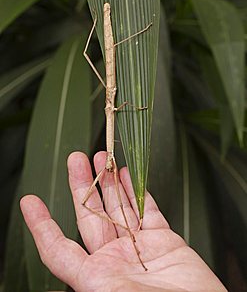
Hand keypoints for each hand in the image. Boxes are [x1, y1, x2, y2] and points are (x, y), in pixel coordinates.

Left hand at [21, 151, 226, 291]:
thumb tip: (68, 267)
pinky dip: (137, 190)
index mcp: (95, 277)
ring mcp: (140, 247)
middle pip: (91, 215)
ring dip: (108, 181)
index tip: (30, 202)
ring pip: (119, 207)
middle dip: (82, 185)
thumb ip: (88, 279)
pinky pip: (146, 209)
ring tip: (100, 158)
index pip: (59, 248)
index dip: (42, 225)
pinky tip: (126, 174)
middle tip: (76, 159)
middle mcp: (114, 260)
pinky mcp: (165, 240)